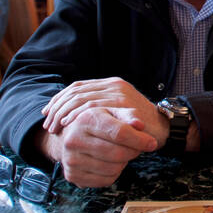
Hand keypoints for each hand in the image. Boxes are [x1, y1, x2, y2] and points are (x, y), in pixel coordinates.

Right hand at [38, 105, 157, 187]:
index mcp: (86, 119)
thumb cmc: (97, 123)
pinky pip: (105, 180)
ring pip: (113, 169)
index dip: (140, 140)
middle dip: (133, 152)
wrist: (69, 137)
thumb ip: (128, 115)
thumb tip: (140, 125)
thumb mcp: (112, 112)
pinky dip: (114, 174)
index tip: (152, 143)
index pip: (120, 133)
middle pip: (118, 153)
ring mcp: (71, 159)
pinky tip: (110, 163)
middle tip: (136, 148)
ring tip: (121, 153)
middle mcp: (74, 140)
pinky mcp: (72, 175)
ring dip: (124, 163)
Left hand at [41, 77, 169, 146]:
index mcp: (110, 84)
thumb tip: (73, 111)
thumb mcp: (117, 111)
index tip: (48, 112)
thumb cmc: (138, 124)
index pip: (77, 87)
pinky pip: (94, 106)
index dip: (59, 99)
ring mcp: (119, 93)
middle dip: (58, 108)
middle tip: (49, 123)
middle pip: (76, 92)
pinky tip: (70, 124)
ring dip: (65, 113)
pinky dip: (78, 115)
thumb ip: (101, 107)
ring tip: (56, 127)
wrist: (164, 128)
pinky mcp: (123, 104)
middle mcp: (114, 85)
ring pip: (81, 98)